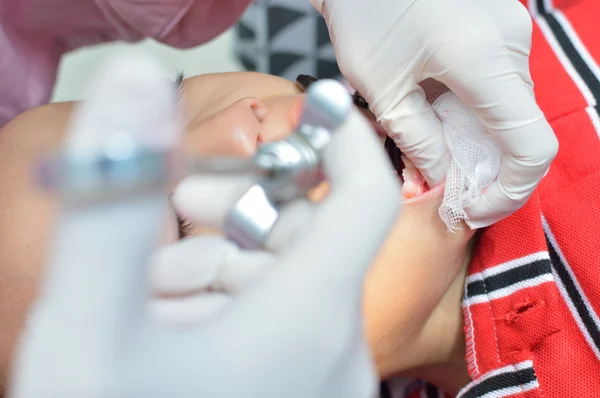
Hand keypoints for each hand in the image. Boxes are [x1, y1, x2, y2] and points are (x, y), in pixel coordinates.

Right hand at [9, 51, 398, 397]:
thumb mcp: (95, 329)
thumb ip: (114, 206)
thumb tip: (132, 88)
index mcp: (307, 318)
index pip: (363, 194)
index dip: (340, 137)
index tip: (305, 109)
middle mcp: (334, 348)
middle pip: (306, 235)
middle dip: (236, 211)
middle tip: (175, 214)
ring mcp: (322, 379)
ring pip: (282, 282)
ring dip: (216, 265)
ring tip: (151, 292)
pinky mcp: (300, 396)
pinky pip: (278, 327)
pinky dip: (225, 310)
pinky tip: (172, 332)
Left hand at [313, 0, 557, 226]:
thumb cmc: (363, 14)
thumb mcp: (382, 90)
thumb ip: (418, 143)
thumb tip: (443, 179)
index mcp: (485, 61)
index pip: (531, 146)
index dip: (509, 192)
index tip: (473, 208)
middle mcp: (511, 45)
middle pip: (519, 131)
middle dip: (483, 169)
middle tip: (439, 181)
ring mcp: (510, 33)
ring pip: (509, 109)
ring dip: (475, 140)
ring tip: (428, 142)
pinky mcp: (499, 29)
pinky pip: (499, 86)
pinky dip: (474, 112)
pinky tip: (436, 112)